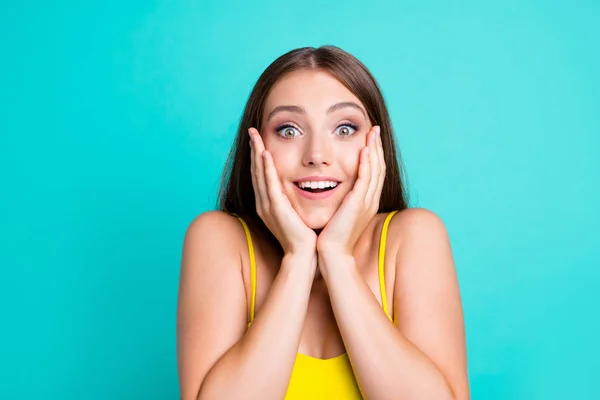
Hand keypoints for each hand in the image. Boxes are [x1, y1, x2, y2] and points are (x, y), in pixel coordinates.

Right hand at [249, 127, 316, 255]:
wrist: (303, 255)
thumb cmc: (304, 237)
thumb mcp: (296, 213)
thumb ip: (293, 200)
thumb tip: (303, 186)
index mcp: (268, 203)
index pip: (261, 175)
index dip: (258, 156)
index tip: (259, 139)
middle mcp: (263, 203)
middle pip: (256, 171)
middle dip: (253, 149)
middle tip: (252, 130)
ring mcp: (267, 205)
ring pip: (259, 174)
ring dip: (256, 153)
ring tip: (255, 135)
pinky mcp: (275, 208)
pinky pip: (269, 184)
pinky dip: (265, 168)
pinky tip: (264, 154)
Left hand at [317, 126, 385, 255]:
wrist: (331, 253)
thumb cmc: (331, 235)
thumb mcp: (340, 213)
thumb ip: (343, 199)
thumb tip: (338, 189)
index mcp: (366, 201)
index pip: (374, 172)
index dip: (374, 154)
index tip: (370, 138)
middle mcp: (370, 200)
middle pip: (379, 168)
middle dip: (377, 147)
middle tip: (375, 129)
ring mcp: (366, 202)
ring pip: (375, 170)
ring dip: (374, 149)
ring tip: (372, 132)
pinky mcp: (358, 204)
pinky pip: (365, 179)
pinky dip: (366, 163)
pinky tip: (365, 149)